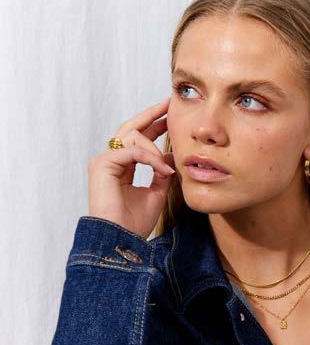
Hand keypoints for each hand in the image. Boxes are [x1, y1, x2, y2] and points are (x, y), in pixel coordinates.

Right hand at [87, 97, 175, 239]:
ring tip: (168, 164)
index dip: (154, 125)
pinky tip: (162, 167)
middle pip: (130, 128)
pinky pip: (131, 150)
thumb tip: (172, 155)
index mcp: (122, 166)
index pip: (138, 138)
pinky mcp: (102, 164)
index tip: (171, 116)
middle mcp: (111, 160)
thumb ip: (162, 172)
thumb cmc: (134, 222)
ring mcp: (104, 161)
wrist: (121, 240)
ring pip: (132, 136)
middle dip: (151, 115)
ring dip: (154, 146)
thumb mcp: (156, 192)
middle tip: (169, 104)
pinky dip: (150, 157)